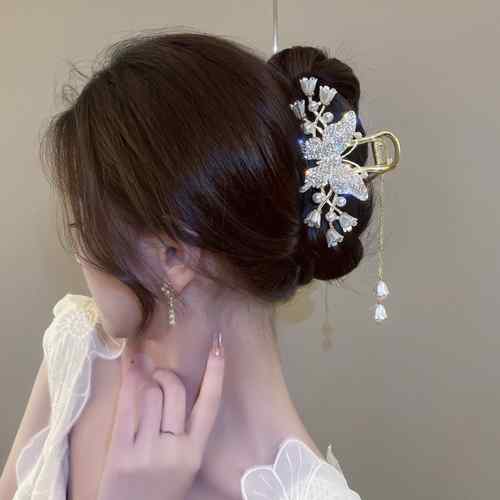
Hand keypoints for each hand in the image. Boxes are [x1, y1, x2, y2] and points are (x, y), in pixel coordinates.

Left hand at [97, 331, 224, 499]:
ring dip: (146, 382)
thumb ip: (182, 431)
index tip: (218, 347)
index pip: (210, 405)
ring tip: (142, 384)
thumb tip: (174, 385)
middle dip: (166, 375)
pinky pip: (127, 407)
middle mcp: (175, 449)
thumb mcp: (182, 466)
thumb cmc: (160, 492)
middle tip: (160, 374)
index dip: (215, 374)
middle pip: (175, 391)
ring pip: (150, 395)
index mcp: (195, 453)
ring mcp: (147, 451)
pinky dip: (129, 383)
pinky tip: (129, 368)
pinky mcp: (121, 452)